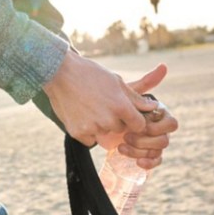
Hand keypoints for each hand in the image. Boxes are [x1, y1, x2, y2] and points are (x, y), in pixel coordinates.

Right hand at [42, 52, 157, 146]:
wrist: (60, 73)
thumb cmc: (90, 74)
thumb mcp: (116, 82)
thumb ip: (135, 98)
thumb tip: (153, 107)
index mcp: (121, 106)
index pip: (139, 125)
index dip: (134, 120)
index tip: (127, 113)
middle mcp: (108, 120)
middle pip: (121, 129)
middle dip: (116, 121)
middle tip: (102, 105)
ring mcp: (92, 128)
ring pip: (105, 135)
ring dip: (101, 126)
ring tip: (90, 108)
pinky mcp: (77, 133)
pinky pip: (90, 140)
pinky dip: (87, 131)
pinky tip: (81, 115)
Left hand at [117, 66, 177, 169]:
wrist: (101, 118)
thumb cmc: (116, 105)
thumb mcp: (126, 95)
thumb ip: (145, 84)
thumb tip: (164, 66)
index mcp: (160, 115)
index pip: (171, 124)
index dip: (157, 127)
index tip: (140, 125)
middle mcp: (160, 129)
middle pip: (164, 140)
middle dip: (145, 140)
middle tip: (125, 136)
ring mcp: (153, 142)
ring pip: (158, 152)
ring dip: (140, 150)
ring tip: (121, 146)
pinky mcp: (146, 153)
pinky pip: (155, 162)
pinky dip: (148, 163)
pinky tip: (137, 163)